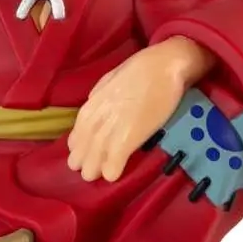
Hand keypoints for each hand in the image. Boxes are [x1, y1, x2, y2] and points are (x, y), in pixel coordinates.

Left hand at [67, 37, 213, 182]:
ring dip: (93, 167)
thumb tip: (94, 103)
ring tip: (92, 177)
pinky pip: (115, 157)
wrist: (165, 65)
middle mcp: (100, 114)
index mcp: (95, 100)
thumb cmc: (143, 67)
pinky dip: (112, 169)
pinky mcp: (130, 134)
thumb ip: (101, 93)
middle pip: (85, 142)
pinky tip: (112, 177)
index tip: (77, 152)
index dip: (77, 142)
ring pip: (96, 152)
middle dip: (82, 158)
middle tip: (83, 171)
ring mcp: (114, 125)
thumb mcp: (112, 77)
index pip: (79, 127)